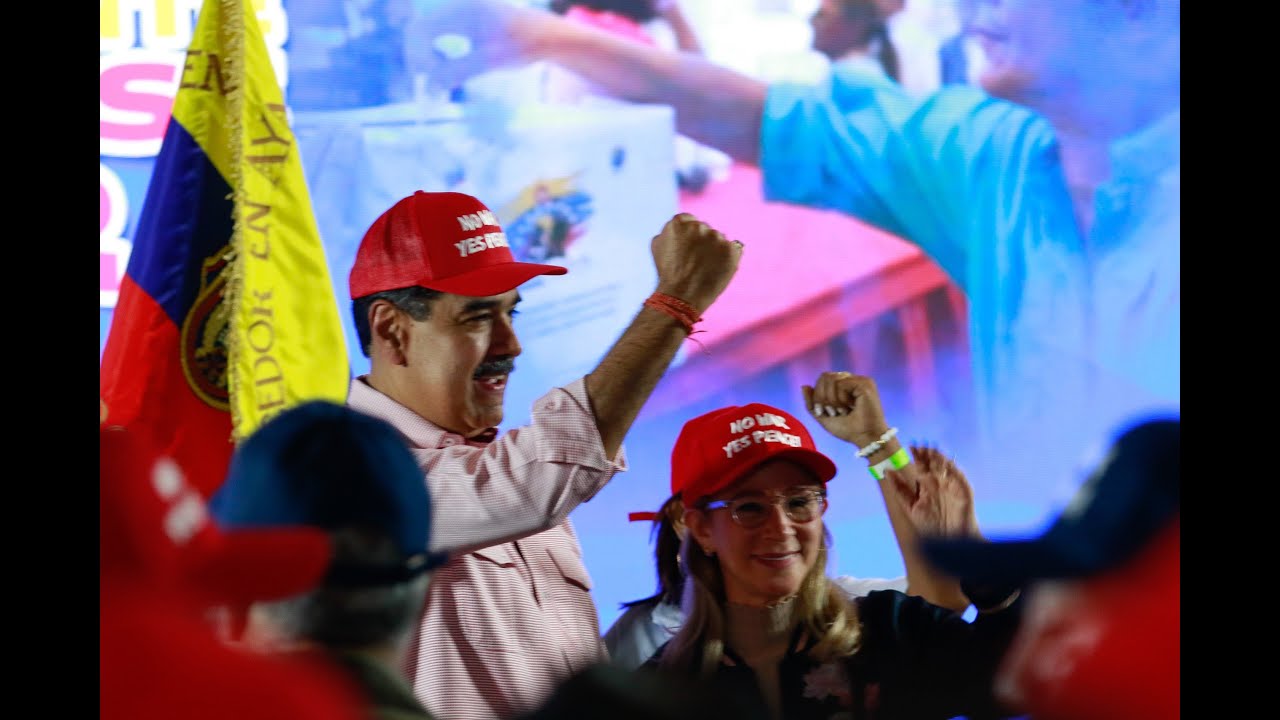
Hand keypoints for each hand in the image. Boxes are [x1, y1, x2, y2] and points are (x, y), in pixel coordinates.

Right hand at [402, 0, 535, 93]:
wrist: (547, 37)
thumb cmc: (523, 47)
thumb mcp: (490, 61)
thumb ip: (458, 70)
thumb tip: (428, 86)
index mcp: (462, 9)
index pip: (422, 29)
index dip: (418, 56)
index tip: (429, 83)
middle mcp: (457, 4)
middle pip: (419, 28)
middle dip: (419, 57)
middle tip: (428, 86)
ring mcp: (459, 10)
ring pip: (426, 31)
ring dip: (426, 55)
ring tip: (437, 79)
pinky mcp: (463, 18)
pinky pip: (437, 32)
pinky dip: (434, 50)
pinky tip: (445, 67)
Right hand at [651, 213, 741, 311]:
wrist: (682, 296)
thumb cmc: (668, 273)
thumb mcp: (657, 245)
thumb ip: (669, 231)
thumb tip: (681, 227)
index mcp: (679, 222)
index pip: (689, 221)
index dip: (689, 237)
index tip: (688, 250)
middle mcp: (699, 226)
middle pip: (705, 230)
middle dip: (703, 243)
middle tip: (696, 262)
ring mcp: (716, 237)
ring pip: (719, 240)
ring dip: (716, 250)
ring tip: (706, 269)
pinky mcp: (731, 249)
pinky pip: (734, 249)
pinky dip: (728, 259)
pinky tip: (718, 270)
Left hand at [801, 372, 889, 448]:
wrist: (865, 438)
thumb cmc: (848, 430)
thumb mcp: (822, 417)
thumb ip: (811, 403)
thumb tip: (804, 386)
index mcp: (844, 385)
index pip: (822, 379)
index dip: (818, 396)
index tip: (825, 413)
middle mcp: (852, 380)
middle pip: (825, 376)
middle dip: (822, 397)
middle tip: (833, 412)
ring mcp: (860, 380)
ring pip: (831, 378)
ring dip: (832, 399)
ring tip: (843, 410)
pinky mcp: (865, 383)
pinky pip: (841, 384)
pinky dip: (840, 399)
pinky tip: (851, 407)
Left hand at [885, 445, 980, 539]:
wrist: (949, 540)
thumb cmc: (929, 526)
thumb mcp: (910, 507)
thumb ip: (899, 489)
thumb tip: (887, 471)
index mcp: (926, 485)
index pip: (921, 466)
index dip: (918, 455)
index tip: (911, 446)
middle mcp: (939, 483)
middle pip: (933, 463)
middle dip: (928, 454)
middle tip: (921, 444)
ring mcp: (952, 485)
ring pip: (946, 466)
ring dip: (939, 457)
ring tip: (931, 449)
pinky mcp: (964, 490)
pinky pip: (959, 476)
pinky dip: (953, 468)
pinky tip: (946, 461)